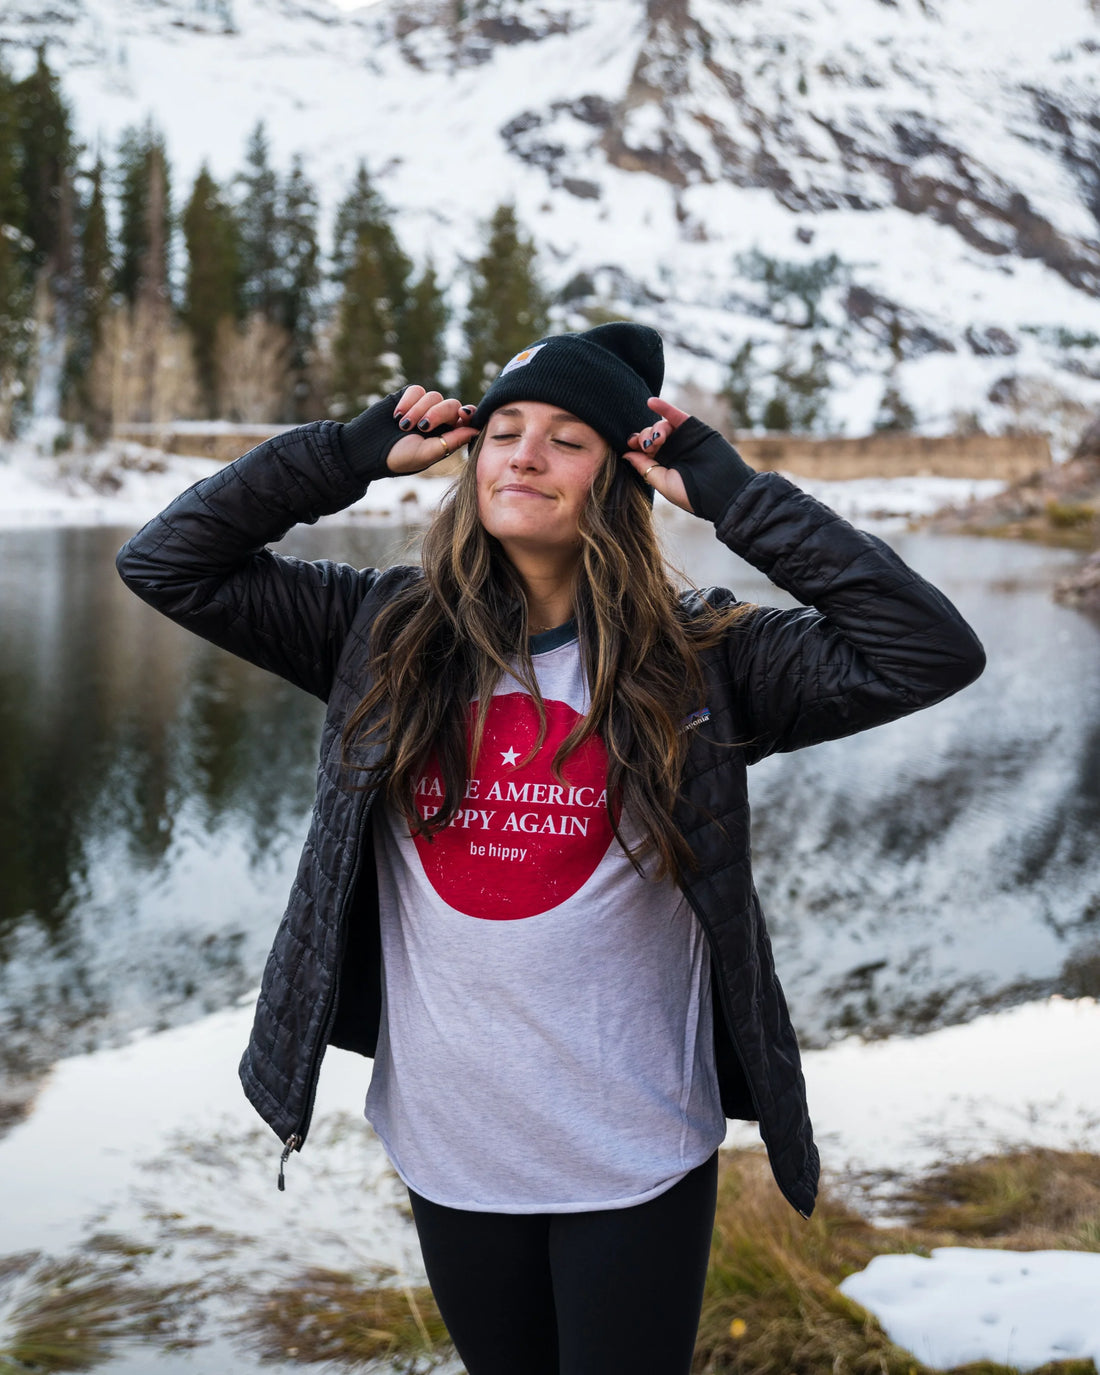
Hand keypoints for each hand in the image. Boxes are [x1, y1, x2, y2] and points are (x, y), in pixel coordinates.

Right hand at [387, 385, 480, 473]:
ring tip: (404, 425)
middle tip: (422, 427)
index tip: (463, 414)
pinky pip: (417, 390)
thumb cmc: (399, 458)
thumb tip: (476, 430)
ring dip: (420, 410)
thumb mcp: (427, 453)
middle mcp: (437, 420)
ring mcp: (422, 407)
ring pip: (434, 396)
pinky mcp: (407, 397)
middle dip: (438, 414)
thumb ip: (452, 441)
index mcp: (447, 436)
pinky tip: (398, 415)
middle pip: (451, 405)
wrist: (367, 449)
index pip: (466, 419)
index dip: (469, 414)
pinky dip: (409, 401)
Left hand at [622, 398, 692, 512]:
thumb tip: (626, 453)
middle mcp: (672, 450)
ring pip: (661, 425)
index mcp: (663, 464)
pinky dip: (663, 407)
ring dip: (655, 429)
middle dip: (645, 437)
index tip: (632, 445)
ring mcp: (682, 438)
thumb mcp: (663, 482)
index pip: (643, 449)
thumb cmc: (692, 494)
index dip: (636, 444)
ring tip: (659, 439)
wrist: (723, 490)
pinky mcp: (693, 428)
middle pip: (650, 435)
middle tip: (649, 445)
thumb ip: (645, 467)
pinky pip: (675, 414)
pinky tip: (650, 402)